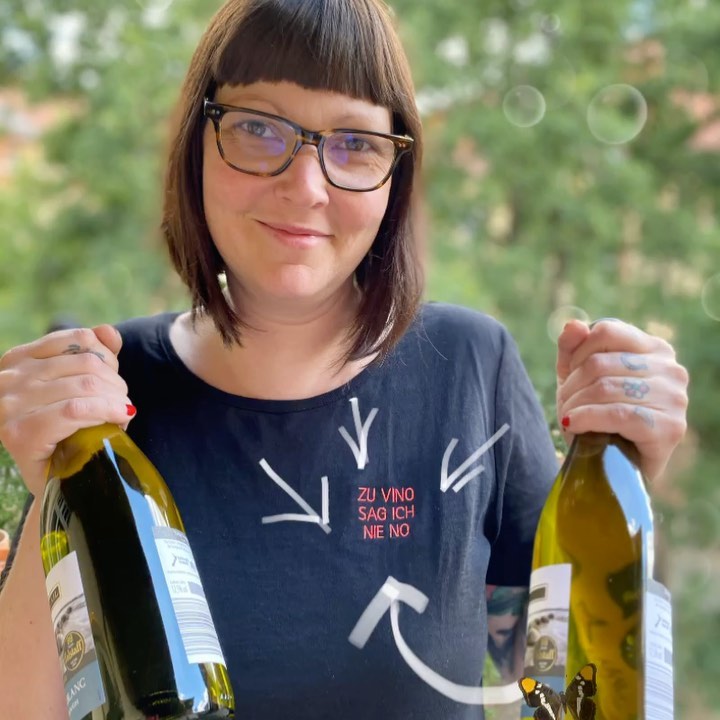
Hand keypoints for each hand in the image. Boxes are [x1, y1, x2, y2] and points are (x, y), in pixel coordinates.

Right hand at [0, 325, 133, 496]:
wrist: (56, 483)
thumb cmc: (69, 433)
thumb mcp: (80, 388)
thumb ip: (93, 355)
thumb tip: (108, 331)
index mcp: (18, 360)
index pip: (78, 339)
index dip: (108, 357)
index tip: (114, 380)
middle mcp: (7, 378)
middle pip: (86, 363)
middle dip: (115, 383)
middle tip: (122, 404)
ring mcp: (8, 407)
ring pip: (85, 385)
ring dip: (115, 399)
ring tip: (121, 413)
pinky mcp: (19, 434)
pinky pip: (74, 411)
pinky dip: (105, 411)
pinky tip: (121, 417)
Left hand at [556, 318, 688, 480]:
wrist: (616, 467)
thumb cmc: (598, 417)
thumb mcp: (579, 379)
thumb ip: (573, 349)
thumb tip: (574, 325)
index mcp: (654, 349)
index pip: (606, 332)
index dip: (578, 353)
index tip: (569, 376)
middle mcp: (671, 369)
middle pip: (600, 363)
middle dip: (571, 386)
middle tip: (564, 405)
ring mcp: (674, 398)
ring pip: (606, 388)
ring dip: (575, 405)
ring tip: (568, 418)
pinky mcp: (670, 427)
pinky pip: (618, 414)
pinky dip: (587, 419)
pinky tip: (572, 425)